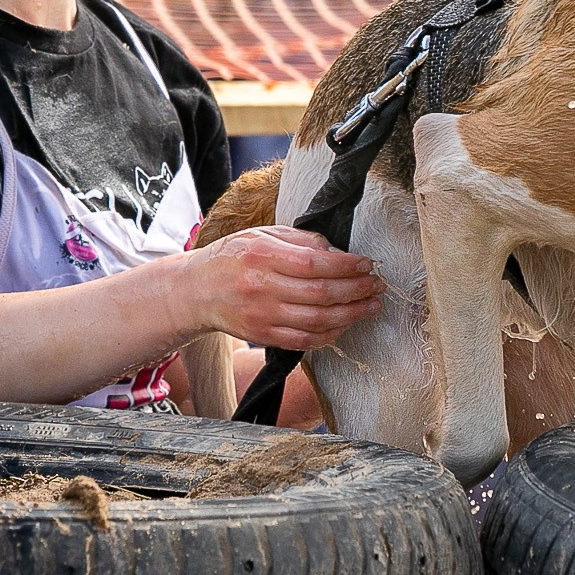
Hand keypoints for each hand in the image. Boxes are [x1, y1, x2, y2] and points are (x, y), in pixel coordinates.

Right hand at [175, 226, 382, 349]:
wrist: (198, 290)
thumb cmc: (234, 256)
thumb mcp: (263, 234)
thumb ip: (301, 240)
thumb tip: (339, 254)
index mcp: (263, 254)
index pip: (315, 263)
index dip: (347, 265)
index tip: (367, 264)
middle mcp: (261, 286)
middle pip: (320, 294)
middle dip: (357, 290)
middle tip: (377, 285)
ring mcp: (262, 315)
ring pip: (317, 321)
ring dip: (351, 314)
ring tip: (371, 306)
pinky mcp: (263, 336)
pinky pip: (304, 340)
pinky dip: (330, 334)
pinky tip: (345, 323)